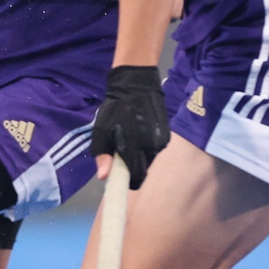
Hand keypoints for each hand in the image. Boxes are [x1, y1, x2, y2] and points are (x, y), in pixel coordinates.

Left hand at [89, 65, 170, 189]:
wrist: (136, 86)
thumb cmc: (114, 108)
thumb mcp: (101, 131)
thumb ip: (103, 155)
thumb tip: (103, 177)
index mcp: (134, 147)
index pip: (136, 177)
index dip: (129, 182)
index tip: (121, 181)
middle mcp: (151, 147)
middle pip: (143, 171)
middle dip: (132, 170)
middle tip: (120, 159)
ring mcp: (162, 142)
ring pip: (149, 161)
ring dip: (139, 159)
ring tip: (128, 143)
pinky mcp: (167, 136)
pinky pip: (155, 151)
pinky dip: (147, 150)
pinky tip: (139, 136)